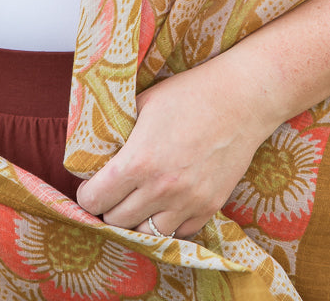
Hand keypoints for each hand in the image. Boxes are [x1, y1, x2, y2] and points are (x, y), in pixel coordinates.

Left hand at [75, 53, 272, 238]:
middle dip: (109, 208)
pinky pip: (178, 232)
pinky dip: (168, 221)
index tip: (92, 186)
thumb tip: (95, 148)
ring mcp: (188, 202)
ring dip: (138, 220)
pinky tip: (167, 201)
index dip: (87, 194)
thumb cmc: (189, 93)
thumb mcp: (144, 103)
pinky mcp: (210, 207)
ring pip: (146, 235)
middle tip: (113, 193)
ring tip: (139, 201)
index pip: (94, 201)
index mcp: (139, 161)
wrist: (242, 99)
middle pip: (116, 221)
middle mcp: (161, 189)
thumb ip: (118, 131)